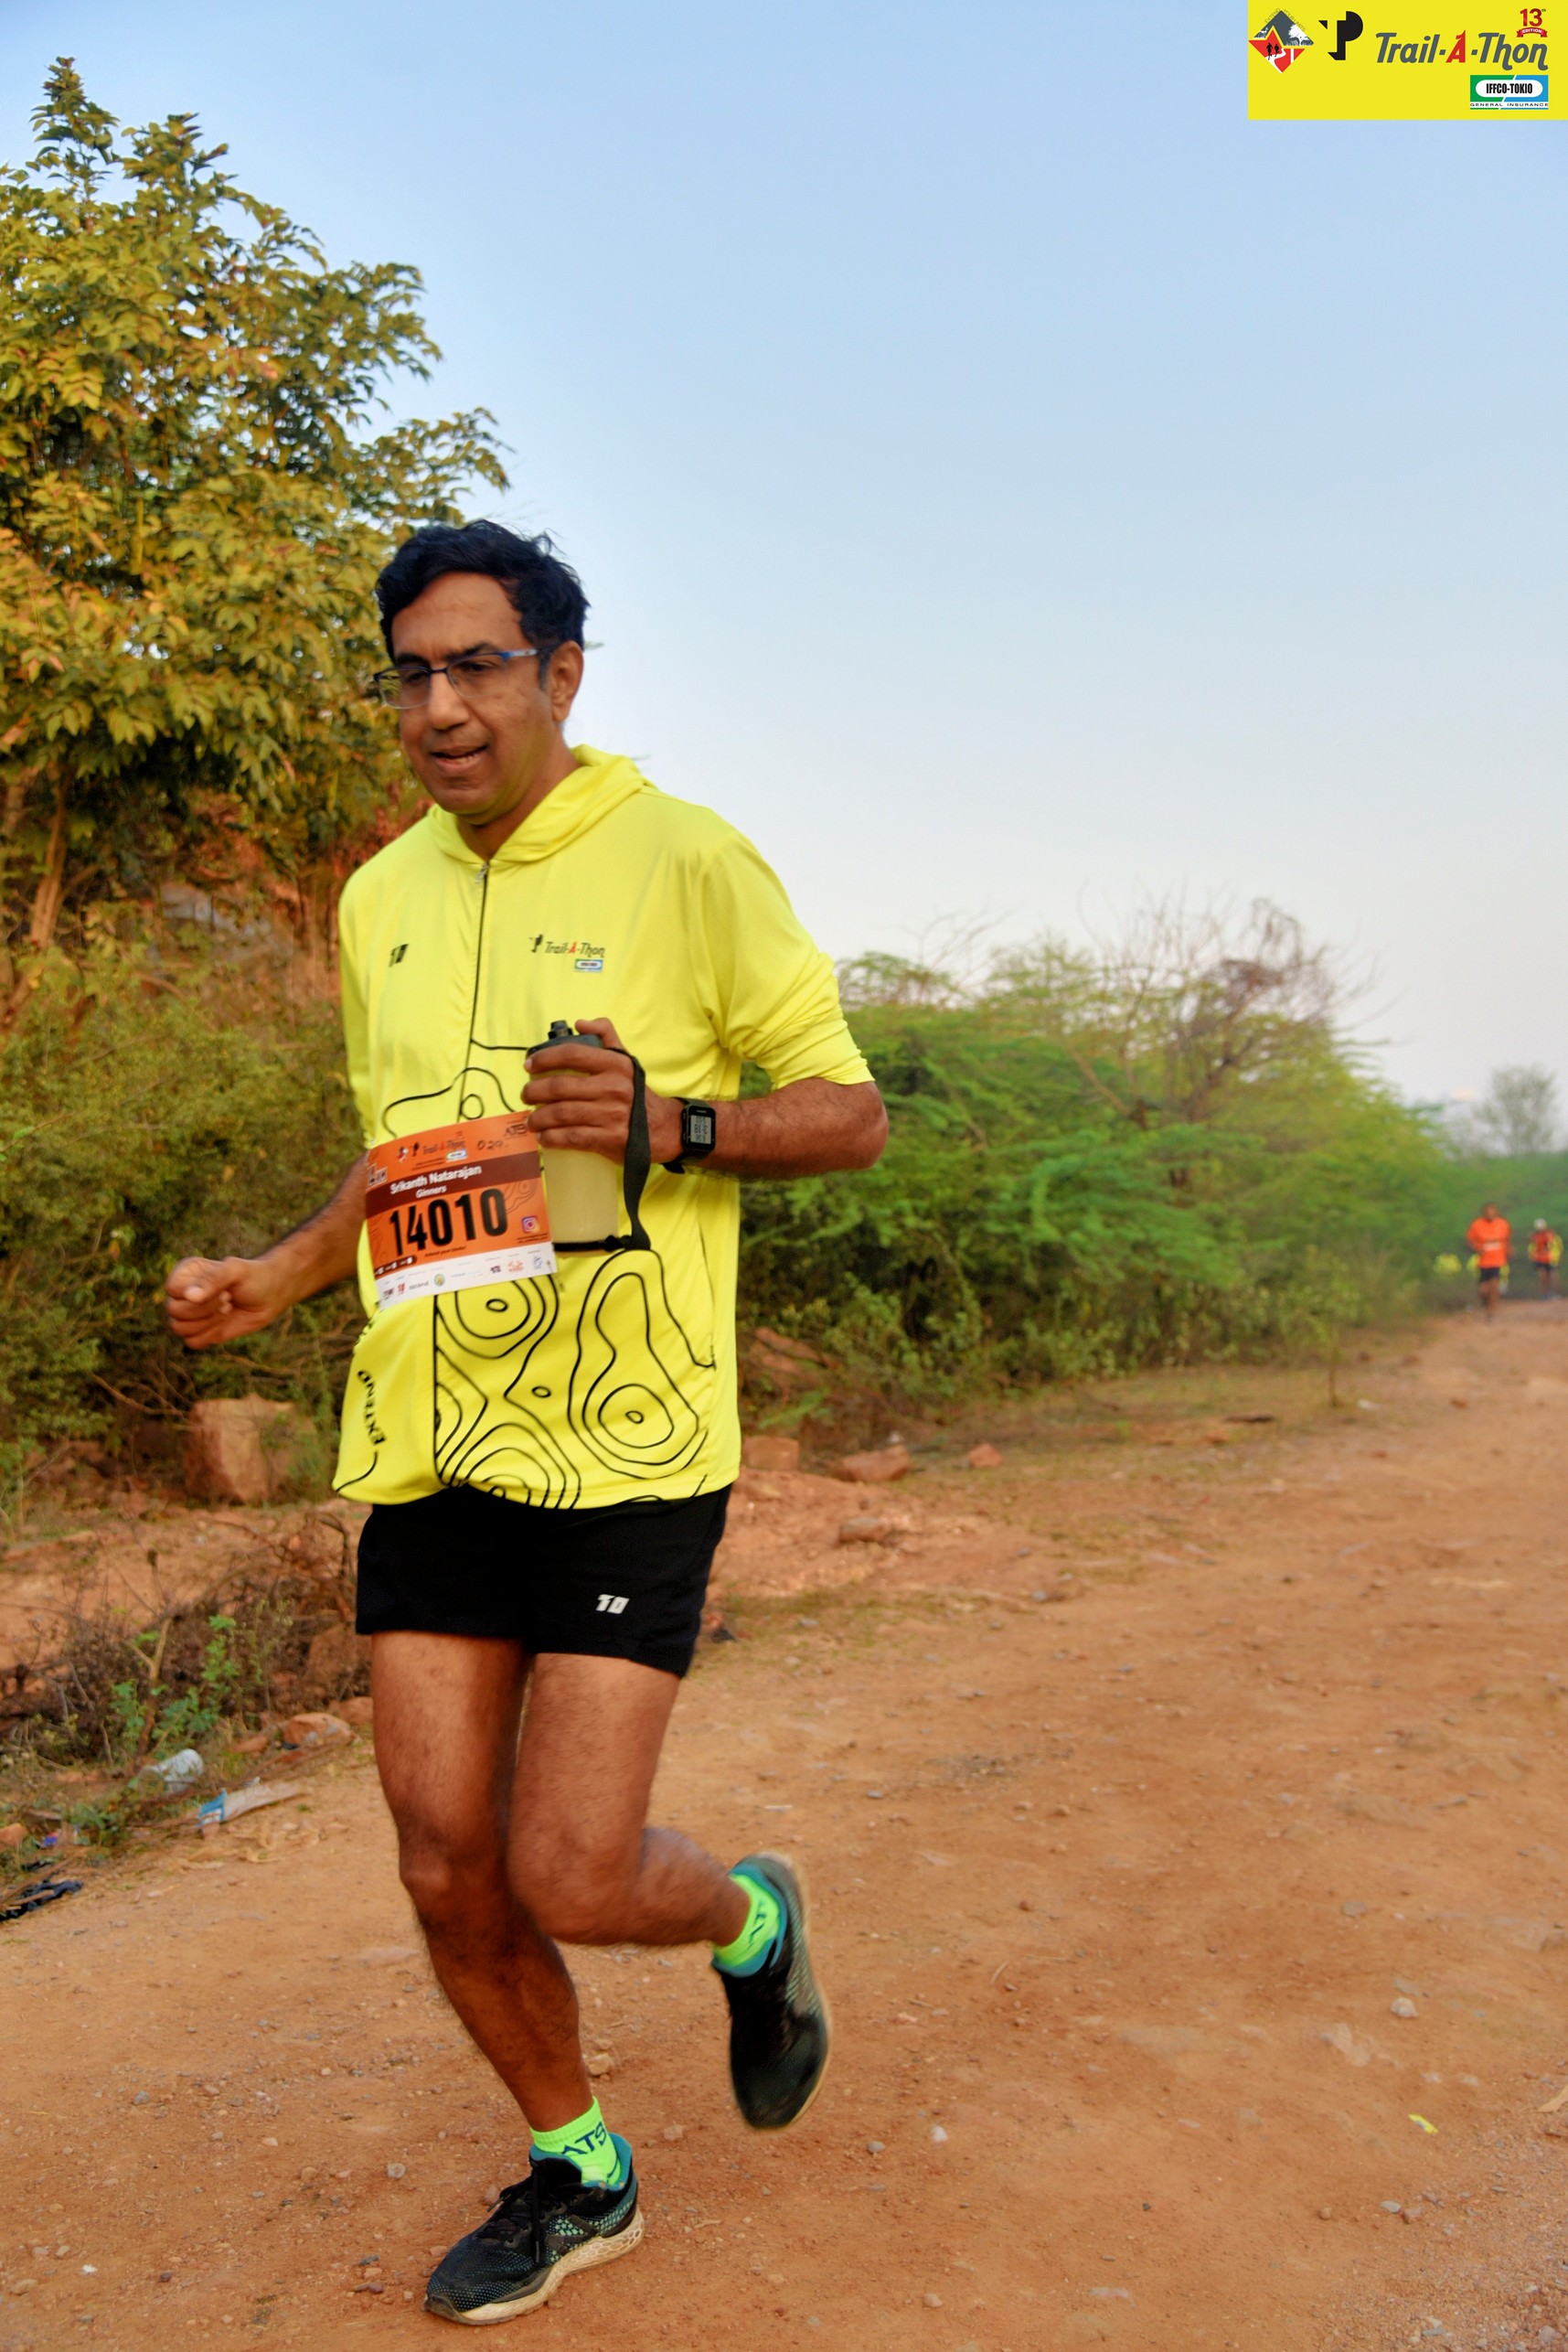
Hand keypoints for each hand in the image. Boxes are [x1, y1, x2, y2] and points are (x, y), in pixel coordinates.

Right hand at [165, 1254, 295, 1349]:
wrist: (270, 1296)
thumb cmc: (253, 1277)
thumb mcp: (236, 1271)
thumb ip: (213, 1279)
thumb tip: (190, 1296)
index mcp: (186, 1273)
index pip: (172, 1289)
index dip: (197, 1294)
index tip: (223, 1290)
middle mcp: (183, 1293)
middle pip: (174, 1311)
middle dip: (206, 1309)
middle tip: (228, 1300)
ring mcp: (189, 1314)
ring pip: (179, 1328)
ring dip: (208, 1322)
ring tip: (227, 1309)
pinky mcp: (199, 1331)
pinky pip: (192, 1342)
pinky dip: (210, 1335)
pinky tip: (225, 1322)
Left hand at [523, 1018, 681, 1163]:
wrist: (662, 1128)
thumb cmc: (636, 1093)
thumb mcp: (626, 1060)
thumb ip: (606, 1036)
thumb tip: (580, 1023)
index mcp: (614, 1065)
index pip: (572, 1055)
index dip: (544, 1059)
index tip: (529, 1066)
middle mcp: (612, 1088)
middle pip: (560, 1087)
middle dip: (534, 1092)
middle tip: (525, 1096)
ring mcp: (610, 1115)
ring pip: (562, 1114)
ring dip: (539, 1118)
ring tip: (531, 1120)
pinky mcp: (608, 1139)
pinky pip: (571, 1137)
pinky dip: (552, 1138)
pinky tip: (543, 1138)